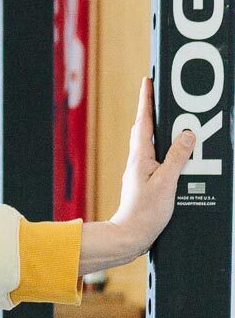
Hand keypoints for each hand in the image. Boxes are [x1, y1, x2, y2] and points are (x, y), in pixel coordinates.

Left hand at [81, 76, 197, 272]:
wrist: (129, 237)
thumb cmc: (144, 214)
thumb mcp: (166, 183)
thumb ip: (177, 157)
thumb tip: (186, 134)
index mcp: (140, 158)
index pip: (144, 122)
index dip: (146, 100)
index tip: (147, 80)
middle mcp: (138, 161)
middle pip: (146, 128)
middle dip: (152, 108)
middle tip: (161, 90)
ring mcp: (140, 171)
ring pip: (152, 142)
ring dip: (161, 127)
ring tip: (172, 114)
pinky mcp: (146, 181)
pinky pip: (158, 157)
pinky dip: (166, 147)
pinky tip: (176, 150)